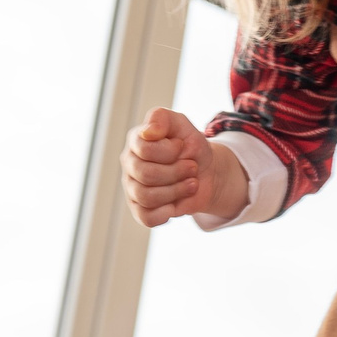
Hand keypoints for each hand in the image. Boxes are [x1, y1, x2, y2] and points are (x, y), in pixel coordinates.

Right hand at [123, 109, 247, 226]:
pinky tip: (176, 205)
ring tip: (191, 184)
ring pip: (147, 197)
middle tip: (192, 168)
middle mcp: (130, 164)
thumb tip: (147, 131)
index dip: (170, 151)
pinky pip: (146, 217)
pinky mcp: (139, 209)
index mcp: (135, 141)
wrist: (206, 173)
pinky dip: (165, 213)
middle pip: (146, 175)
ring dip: (177, 191)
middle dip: (176, 172)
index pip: (145, 150)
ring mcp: (132, 187)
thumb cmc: (191, 147)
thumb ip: (162, 118)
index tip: (182, 146)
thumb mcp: (182, 125)